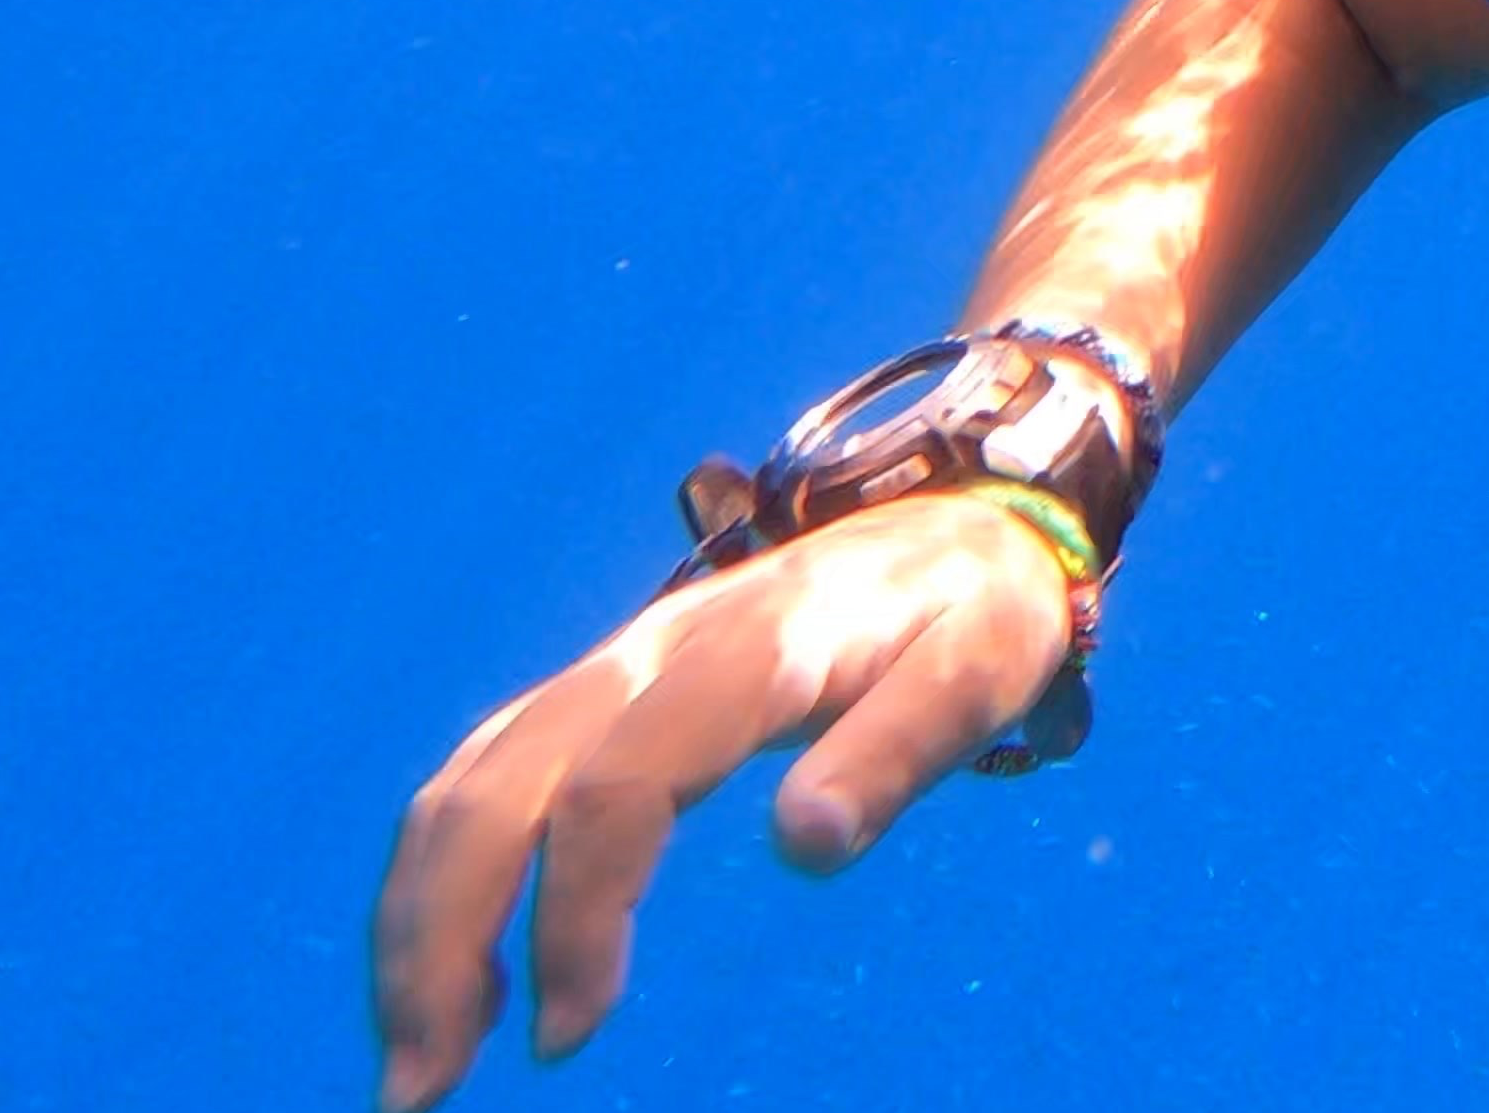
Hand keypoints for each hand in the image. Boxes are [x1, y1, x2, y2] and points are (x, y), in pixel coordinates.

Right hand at [370, 492, 1073, 1111]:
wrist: (959, 522)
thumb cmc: (975, 612)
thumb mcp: (980, 671)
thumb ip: (899, 751)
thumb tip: (806, 844)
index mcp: (748, 651)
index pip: (619, 785)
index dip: (575, 912)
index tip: (568, 1033)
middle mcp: (654, 651)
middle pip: (501, 784)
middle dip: (440, 936)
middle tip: (425, 1087)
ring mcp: (616, 665)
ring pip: (469, 780)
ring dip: (418, 917)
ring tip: (421, 1057)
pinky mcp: (603, 690)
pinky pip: (487, 773)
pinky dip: (443, 874)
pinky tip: (458, 972)